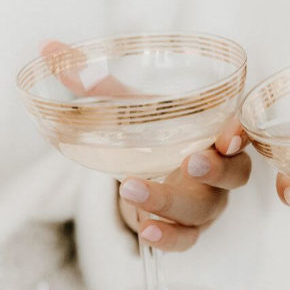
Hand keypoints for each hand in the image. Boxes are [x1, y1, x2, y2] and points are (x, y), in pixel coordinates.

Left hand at [40, 41, 251, 250]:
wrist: (142, 176)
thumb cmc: (151, 135)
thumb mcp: (128, 108)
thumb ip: (95, 82)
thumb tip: (49, 49)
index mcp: (214, 134)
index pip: (240, 133)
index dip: (240, 135)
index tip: (228, 134)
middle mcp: (220, 171)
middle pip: (234, 175)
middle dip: (216, 170)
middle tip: (190, 163)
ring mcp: (206, 204)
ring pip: (202, 210)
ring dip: (170, 202)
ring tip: (132, 191)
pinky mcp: (187, 230)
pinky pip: (186, 240)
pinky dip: (167, 238)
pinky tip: (144, 230)